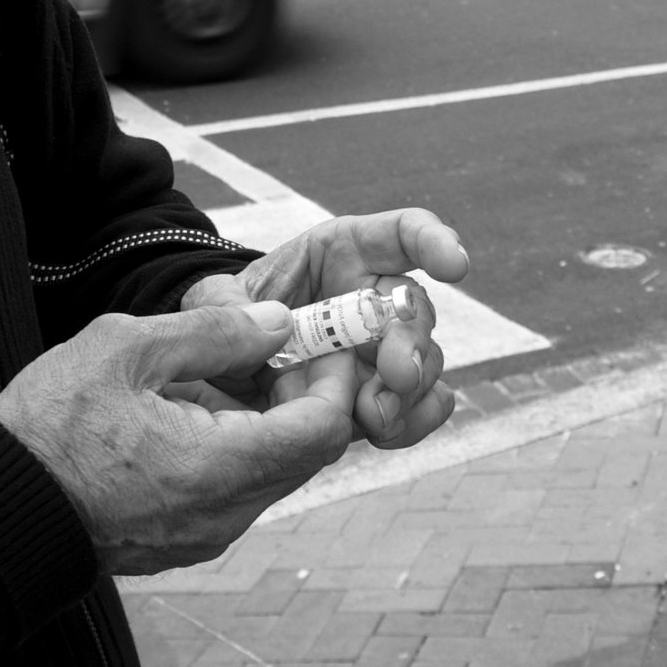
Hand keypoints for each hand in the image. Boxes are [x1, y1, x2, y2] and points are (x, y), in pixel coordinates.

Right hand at [0, 300, 364, 574]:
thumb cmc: (47, 426)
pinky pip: (236, 490)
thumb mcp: (125, 348)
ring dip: (266, 420)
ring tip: (219, 372)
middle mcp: (224, 514)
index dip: (330, 376)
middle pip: (306, 453)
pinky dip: (235, 447)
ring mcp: (205, 535)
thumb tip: (277, 323)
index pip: (324, 429)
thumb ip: (213, 332)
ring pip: (273, 472)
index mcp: (217, 469)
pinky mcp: (183, 541)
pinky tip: (190, 411)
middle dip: (301, 393)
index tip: (311, 338)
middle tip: (270, 346)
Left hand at [181, 208, 469, 448]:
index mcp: (343, 256)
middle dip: (412, 342)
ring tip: (376, 416)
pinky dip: (414, 420)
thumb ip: (224, 305)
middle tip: (396, 374)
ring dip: (410, 390)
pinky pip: (422, 406)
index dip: (433, 241)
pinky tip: (386, 432)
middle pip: (416, 309)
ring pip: (425, 361)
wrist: (222, 371)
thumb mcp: (212, 302)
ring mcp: (382, 350)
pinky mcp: (383, 395)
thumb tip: (270, 323)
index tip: (454, 266)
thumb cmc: (228, 319)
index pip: (401, 234)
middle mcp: (374, 299)